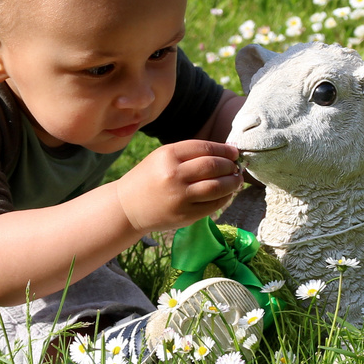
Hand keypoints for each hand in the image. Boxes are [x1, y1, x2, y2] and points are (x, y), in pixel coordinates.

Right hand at [115, 139, 243, 234]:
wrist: (127, 207)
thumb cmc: (149, 178)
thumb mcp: (162, 158)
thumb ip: (189, 154)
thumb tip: (226, 153)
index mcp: (167, 155)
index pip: (205, 148)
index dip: (224, 150)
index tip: (234, 152)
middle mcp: (174, 175)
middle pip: (213, 167)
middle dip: (230, 166)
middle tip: (235, 167)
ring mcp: (180, 197)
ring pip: (217, 187)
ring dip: (232, 182)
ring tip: (236, 180)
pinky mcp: (185, 216)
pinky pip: (213, 205)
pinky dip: (224, 198)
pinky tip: (226, 194)